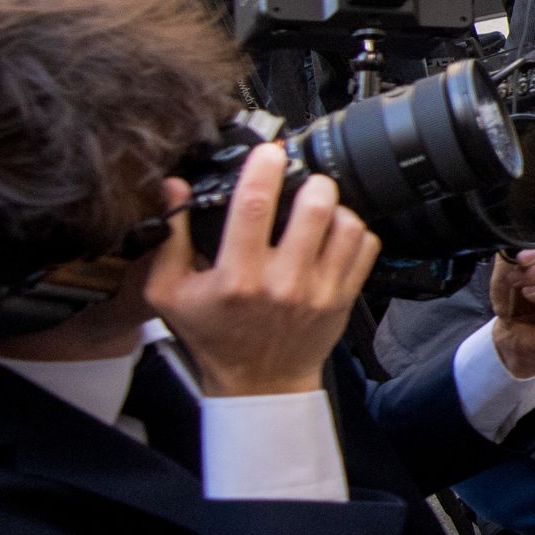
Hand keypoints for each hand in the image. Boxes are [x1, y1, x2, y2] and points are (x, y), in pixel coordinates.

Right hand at [143, 148, 378, 398]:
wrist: (258, 381)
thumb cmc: (213, 336)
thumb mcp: (170, 293)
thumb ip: (170, 238)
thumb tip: (175, 187)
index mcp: (237, 277)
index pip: (255, 207)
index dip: (264, 169)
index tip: (268, 152)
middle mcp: (283, 282)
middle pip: (314, 207)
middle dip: (309, 182)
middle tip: (299, 181)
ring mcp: (319, 291)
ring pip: (346, 224)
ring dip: (333, 206)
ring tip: (316, 207)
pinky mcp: (344, 298)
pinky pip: (365, 246)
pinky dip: (353, 231)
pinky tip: (333, 233)